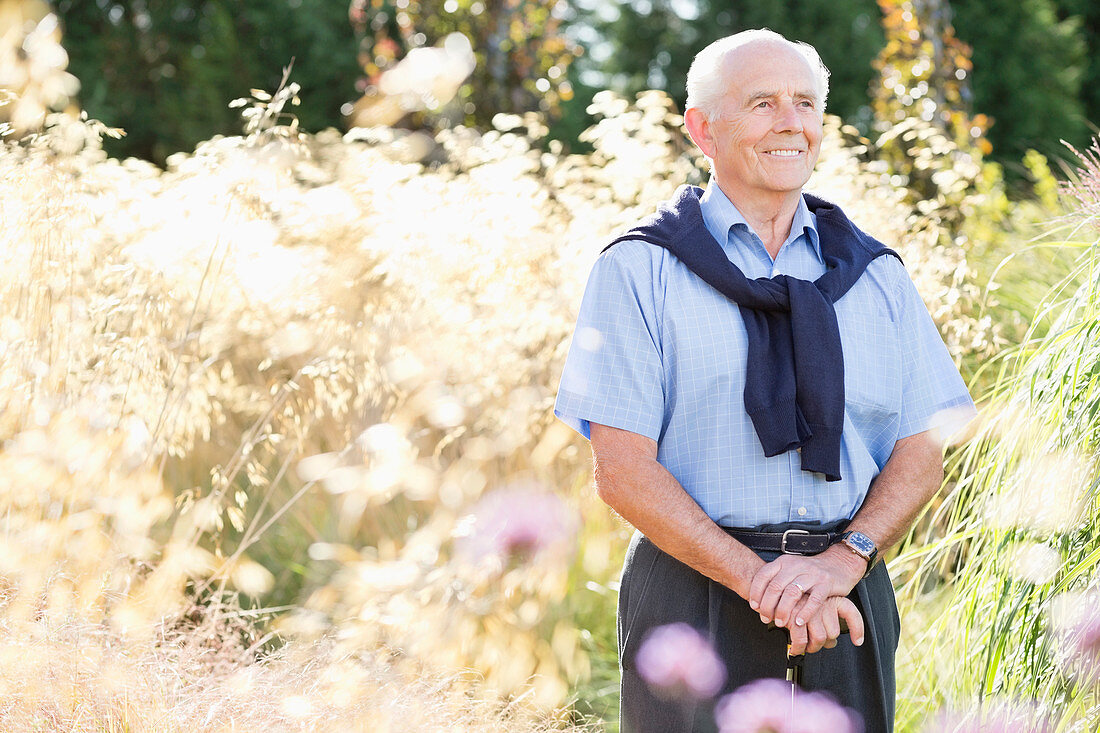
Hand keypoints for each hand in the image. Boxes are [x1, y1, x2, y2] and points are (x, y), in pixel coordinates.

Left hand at [748, 547, 865, 629]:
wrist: (838, 564)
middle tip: (765, 618)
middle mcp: (796, 566)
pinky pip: (814, 600)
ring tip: (780, 623)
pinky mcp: (826, 584)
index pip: (763, 576)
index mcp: (784, 562)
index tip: (754, 606)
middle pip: (776, 586)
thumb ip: (776, 581)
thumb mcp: (790, 570)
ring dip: (784, 610)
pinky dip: (805, 613)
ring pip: (792, 593)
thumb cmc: (810, 572)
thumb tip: (758, 602)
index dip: (756, 592)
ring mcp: (812, 574)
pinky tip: (799, 622)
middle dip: (768, 606)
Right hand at [786, 596, 864, 655]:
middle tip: (811, 646)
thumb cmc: (788, 593)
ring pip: (819, 638)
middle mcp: (822, 602)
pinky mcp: (795, 615)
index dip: (857, 628)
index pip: (851, 612)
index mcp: (829, 596)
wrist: (767, 578)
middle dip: (822, 644)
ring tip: (801, 648)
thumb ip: (822, 617)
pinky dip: (798, 648)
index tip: (857, 640)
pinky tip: (794, 649)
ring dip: (810, 647)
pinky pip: (801, 640)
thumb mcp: (809, 598)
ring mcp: (810, 609)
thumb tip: (830, 643)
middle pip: (833, 632)